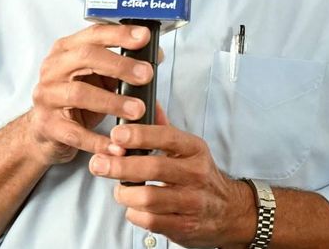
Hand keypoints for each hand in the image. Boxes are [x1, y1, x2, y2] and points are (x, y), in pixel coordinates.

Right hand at [25, 24, 154, 165]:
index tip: (144, 38)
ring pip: (79, 93)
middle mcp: (53, 68)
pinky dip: (98, 141)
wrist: (45, 132)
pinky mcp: (46, 124)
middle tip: (146, 75)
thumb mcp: (98, 78)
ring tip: (137, 110)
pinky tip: (118, 147)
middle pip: (86, 57)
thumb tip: (155, 56)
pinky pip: (74, 133)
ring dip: (112, 102)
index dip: (120, 34)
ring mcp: (46, 96)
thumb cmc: (76, 100)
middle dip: (120, 65)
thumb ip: (123, 66)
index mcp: (66, 50)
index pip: (94, 34)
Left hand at [89, 104, 254, 247]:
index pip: (166, 137)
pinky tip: (133, 207)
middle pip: (154, 168)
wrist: (229, 211)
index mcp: (195, 149)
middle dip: (120, 166)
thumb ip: (163, 127)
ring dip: (125, 193)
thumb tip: (145, 101)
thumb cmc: (200, 176)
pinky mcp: (184, 226)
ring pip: (148, 198)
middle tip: (98, 164)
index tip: (116, 135)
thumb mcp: (188, 148)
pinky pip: (150, 220)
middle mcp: (196, 174)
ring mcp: (192, 202)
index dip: (139, 135)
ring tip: (119, 190)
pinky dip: (134, 214)